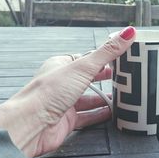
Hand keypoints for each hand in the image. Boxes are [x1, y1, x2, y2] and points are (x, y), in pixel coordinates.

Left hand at [0, 26, 135, 157]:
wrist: (30, 125)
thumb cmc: (48, 93)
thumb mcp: (83, 67)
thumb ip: (107, 52)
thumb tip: (128, 32)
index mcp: (60, 65)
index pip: (85, 59)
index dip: (102, 58)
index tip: (119, 57)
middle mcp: (61, 83)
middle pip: (87, 79)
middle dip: (104, 78)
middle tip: (123, 76)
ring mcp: (63, 102)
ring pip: (87, 98)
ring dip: (103, 97)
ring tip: (121, 96)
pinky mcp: (66, 121)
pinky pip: (86, 116)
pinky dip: (99, 114)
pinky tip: (111, 113)